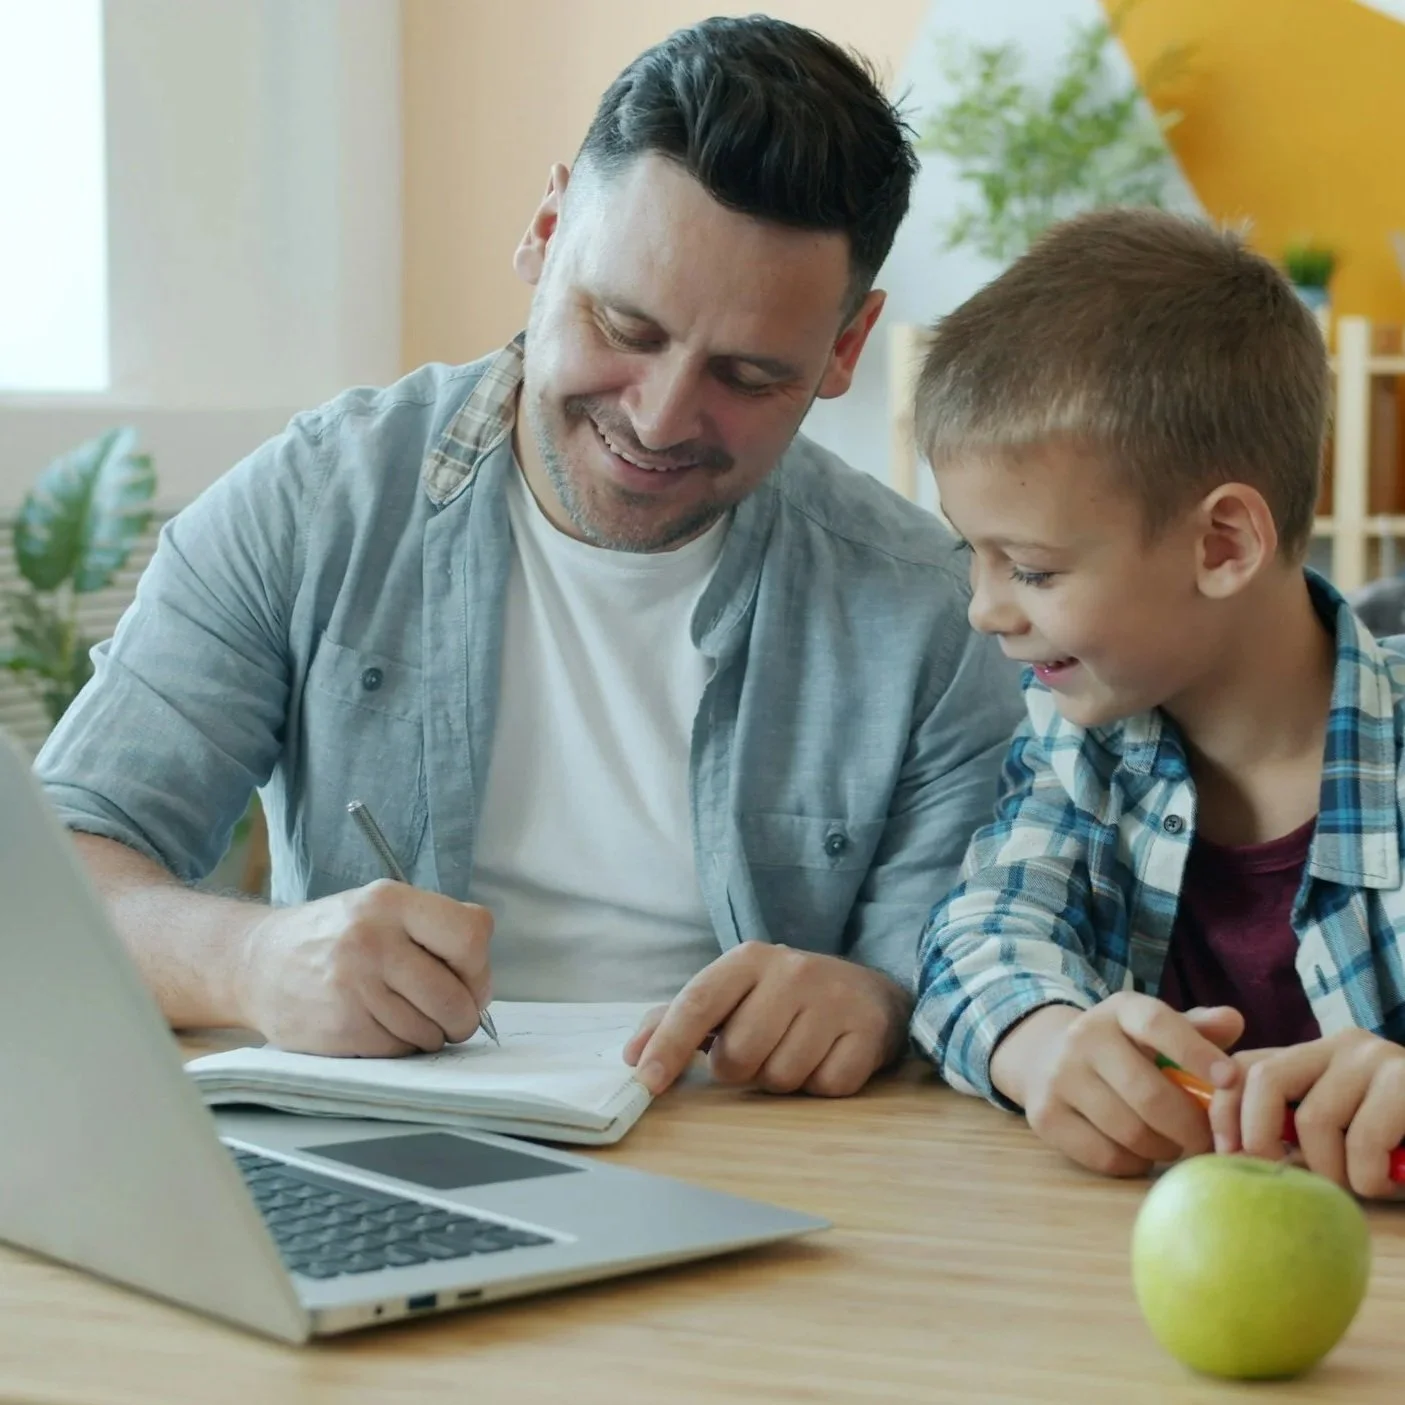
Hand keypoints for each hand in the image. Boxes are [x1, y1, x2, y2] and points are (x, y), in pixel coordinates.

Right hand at [236, 880, 492, 1055]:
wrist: (256, 963)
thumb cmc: (335, 937)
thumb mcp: (383, 908)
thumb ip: (436, 929)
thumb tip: (482, 982)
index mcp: (391, 902)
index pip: (471, 934)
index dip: (479, 967)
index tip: (469, 978)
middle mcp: (371, 940)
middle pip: (455, 996)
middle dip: (464, 1014)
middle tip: (452, 1014)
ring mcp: (353, 986)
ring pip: (431, 1031)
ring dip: (432, 1034)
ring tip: (409, 1016)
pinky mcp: (340, 1027)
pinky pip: (400, 1050)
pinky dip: (402, 1047)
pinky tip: (382, 1027)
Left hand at [622, 942, 909, 1097]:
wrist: (869, 992)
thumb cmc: (784, 998)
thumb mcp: (734, 993)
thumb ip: (679, 1019)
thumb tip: (633, 1056)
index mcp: (749, 959)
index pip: (698, 1002)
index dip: (668, 1044)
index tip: (646, 1081)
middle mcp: (792, 971)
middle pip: (737, 1054)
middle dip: (739, 1068)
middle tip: (758, 1049)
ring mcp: (834, 1000)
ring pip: (780, 1077)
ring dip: (779, 1078)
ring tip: (793, 1049)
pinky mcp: (868, 1033)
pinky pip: (824, 1087)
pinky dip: (819, 1085)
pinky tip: (825, 1058)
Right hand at [990, 994, 1242, 1177]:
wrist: (1045, 1057)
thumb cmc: (1123, 1048)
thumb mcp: (1154, 1029)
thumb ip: (1196, 1028)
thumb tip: (1234, 1021)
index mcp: (1119, 1010)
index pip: (1158, 1024)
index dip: (1196, 1052)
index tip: (1230, 1081)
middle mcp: (1083, 1038)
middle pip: (1149, 1095)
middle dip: (1191, 1127)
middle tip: (1209, 1141)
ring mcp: (1059, 1077)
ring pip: (1130, 1132)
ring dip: (1165, 1148)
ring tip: (1173, 1144)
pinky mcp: (1045, 1116)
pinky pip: (1106, 1156)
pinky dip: (1134, 1163)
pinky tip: (1139, 1152)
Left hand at [1209, 1029, 1404, 1198]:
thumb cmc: (1403, 1148)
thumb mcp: (1340, 1135)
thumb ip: (1295, 1130)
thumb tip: (1231, 1151)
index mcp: (1315, 1056)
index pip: (1243, 1066)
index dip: (1223, 1109)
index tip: (1226, 1155)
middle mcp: (1341, 1045)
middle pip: (1265, 1079)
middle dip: (1261, 1136)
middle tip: (1283, 1177)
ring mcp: (1378, 1059)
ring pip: (1315, 1120)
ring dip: (1334, 1172)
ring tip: (1365, 1184)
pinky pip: (1364, 1139)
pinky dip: (1370, 1176)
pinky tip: (1393, 1180)